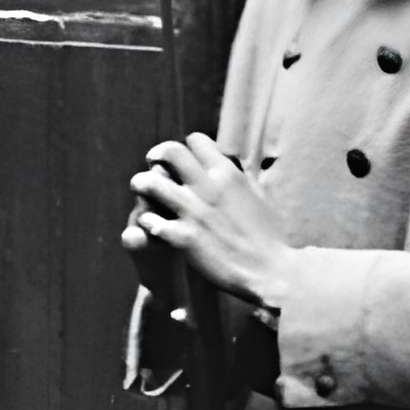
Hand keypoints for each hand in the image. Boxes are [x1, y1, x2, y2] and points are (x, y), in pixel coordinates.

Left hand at [121, 133, 294, 305]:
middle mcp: (209, 187)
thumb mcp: (256, 194)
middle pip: (170, 152)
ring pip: (151, 183)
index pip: (196, 140)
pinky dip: (146, 220)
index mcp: (228, 173)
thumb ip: (238, 176)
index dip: (186, 148)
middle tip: (153, 166)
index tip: (182, 161)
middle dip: (157, 155)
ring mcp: (194, 211)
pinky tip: (150, 225)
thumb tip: (228, 161)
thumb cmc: (267, 234)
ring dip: (142, 184)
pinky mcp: (184, 237)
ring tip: (141, 190)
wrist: (269, 269)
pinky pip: (150, 221)